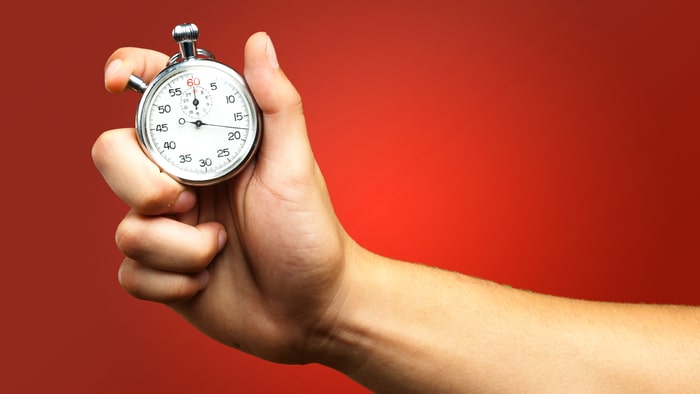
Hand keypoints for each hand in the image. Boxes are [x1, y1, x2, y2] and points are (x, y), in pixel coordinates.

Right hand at [93, 32, 354, 363]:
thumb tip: (260, 43)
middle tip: (191, 202)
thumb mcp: (295, 168)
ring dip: (179, 247)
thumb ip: (277, 105)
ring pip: (126, 226)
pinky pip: (130, 272)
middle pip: (113, 156)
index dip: (125, 74)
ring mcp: (169, 229)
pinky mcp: (162, 273)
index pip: (156, 98)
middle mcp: (183, 182)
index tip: (113, 81)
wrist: (312, 312)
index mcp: (212, 149)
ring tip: (221, 248)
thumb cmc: (311, 237)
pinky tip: (209, 280)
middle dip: (144, 185)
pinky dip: (173, 281)